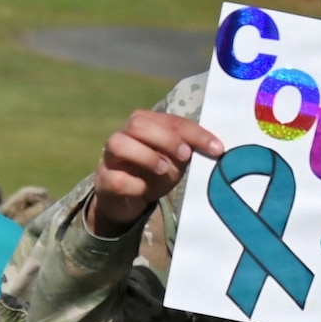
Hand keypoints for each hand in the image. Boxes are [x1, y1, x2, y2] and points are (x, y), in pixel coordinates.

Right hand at [87, 111, 223, 236]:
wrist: (125, 200)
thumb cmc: (153, 174)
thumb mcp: (175, 163)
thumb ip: (186, 153)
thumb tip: (209, 149)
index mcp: (146, 124)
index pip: (172, 121)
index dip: (195, 133)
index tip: (217, 148)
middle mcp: (124, 134)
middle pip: (138, 123)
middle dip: (165, 138)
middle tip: (184, 155)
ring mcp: (110, 156)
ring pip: (119, 144)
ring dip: (146, 156)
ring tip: (162, 170)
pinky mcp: (103, 179)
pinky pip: (116, 178)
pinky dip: (135, 185)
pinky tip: (144, 190)